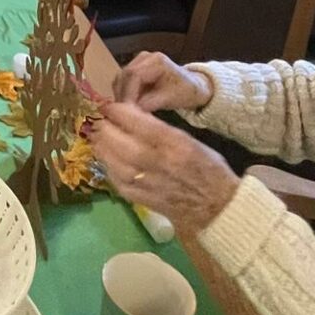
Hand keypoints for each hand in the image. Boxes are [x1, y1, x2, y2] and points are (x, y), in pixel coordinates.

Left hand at [90, 102, 239, 234]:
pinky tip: (106, 159)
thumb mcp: (190, 141)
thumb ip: (160, 129)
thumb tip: (132, 116)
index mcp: (172, 142)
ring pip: (110, 158)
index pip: (132, 120)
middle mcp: (154, 160)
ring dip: (100, 145)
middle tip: (99, 121)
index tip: (108, 106)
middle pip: (115, 138)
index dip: (114, 110)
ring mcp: (144, 182)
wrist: (217, 207)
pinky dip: (106, 166)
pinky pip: (114, 179)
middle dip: (103, 126)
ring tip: (98, 137)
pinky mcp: (138, 199)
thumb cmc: (207, 169)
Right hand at [114, 52, 213, 114]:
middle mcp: (145, 57)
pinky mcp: (135, 69)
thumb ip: (149, 104)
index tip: (124, 111)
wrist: (193, 87)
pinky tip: (128, 105)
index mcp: (157, 61)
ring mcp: (139, 61)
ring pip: (120, 79)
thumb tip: (130, 111)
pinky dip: (123, 94)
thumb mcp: (169, 99)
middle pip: (124, 76)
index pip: (133, 75)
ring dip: (121, 95)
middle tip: (122, 114)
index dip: (127, 94)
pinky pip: (123, 81)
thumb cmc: (185, 91)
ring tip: (125, 112)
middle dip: (122, 96)